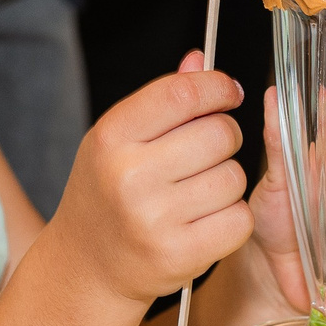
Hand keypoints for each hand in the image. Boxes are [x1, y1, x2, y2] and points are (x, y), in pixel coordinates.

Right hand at [45, 51, 250, 306]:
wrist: (87, 266)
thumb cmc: (107, 194)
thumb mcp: (119, 140)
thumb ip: (161, 100)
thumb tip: (200, 59)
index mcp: (112, 137)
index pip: (182, 93)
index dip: (216, 86)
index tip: (228, 93)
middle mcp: (130, 175)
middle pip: (219, 133)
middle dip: (226, 136)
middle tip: (209, 151)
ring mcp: (154, 219)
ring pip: (234, 177)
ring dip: (227, 180)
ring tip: (199, 191)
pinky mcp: (179, 254)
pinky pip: (238, 219)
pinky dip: (232, 217)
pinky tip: (206, 220)